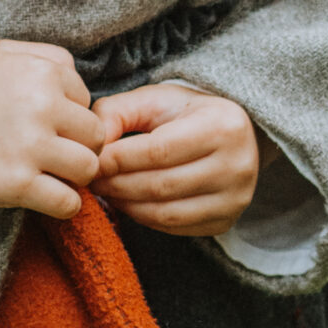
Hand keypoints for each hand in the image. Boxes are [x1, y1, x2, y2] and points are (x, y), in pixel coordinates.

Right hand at [0, 38, 104, 219]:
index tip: (41, 123)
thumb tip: (76, 83)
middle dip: (78, 145)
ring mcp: (31, 145)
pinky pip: (68, 203)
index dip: (67, 114)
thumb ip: (40, 59)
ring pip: (88, 168)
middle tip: (51, 154)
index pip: (85, 99)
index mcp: (44, 70)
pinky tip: (42, 196)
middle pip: (95, 135)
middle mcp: (44, 105)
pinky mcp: (16, 183)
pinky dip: (61, 204)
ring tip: (48, 175)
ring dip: (73, 176)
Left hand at [94, 84, 262, 237]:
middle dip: (117, 184)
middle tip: (92, 179)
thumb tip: (93, 146)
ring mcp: (234, 199)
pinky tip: (129, 202)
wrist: (235, 135)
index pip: (158, 151)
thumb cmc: (188, 114)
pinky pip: (173, 227)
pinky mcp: (224, 222)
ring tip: (107, 190)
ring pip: (165, 213)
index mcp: (222, 127)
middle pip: (160, 185)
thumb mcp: (154, 100)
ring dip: (126, 205)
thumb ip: (117, 113)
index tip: (91, 161)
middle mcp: (236, 166)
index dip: (118, 159)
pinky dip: (143, 218)